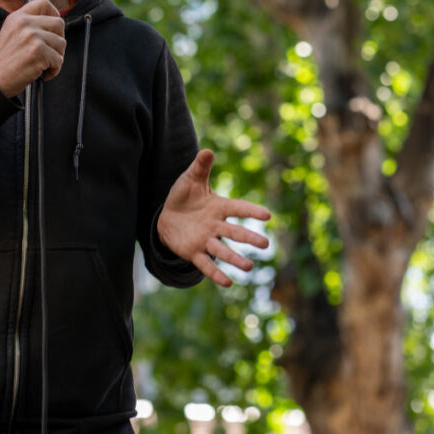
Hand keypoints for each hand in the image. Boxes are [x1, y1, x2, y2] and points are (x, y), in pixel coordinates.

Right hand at [0, 0, 65, 97]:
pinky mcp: (39, 52)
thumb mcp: (11, 34)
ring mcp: (33, 37)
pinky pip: (59, 60)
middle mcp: (25, 23)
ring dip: (56, 57)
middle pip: (59, 23)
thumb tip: (52, 25)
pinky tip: (42, 73)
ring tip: (43, 65)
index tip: (53, 28)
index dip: (54, 14)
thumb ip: (28, 26)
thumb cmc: (3, 62)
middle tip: (50, 52)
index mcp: (18, 17)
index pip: (43, 3)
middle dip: (59, 39)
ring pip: (61, 43)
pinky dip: (54, 70)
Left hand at [157, 149, 270, 286]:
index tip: (267, 215)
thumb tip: (207, 150)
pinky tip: (228, 283)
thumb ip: (200, 167)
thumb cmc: (183, 196)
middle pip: (234, 233)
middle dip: (249, 238)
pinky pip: (206, 264)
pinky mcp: (194, 252)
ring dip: (235, 259)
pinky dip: (216, 273)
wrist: (166, 216)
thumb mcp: (190, 179)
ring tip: (249, 267)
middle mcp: (215, 225)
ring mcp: (206, 240)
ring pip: (223, 251)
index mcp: (218, 207)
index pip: (238, 208)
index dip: (251, 211)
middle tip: (265, 244)